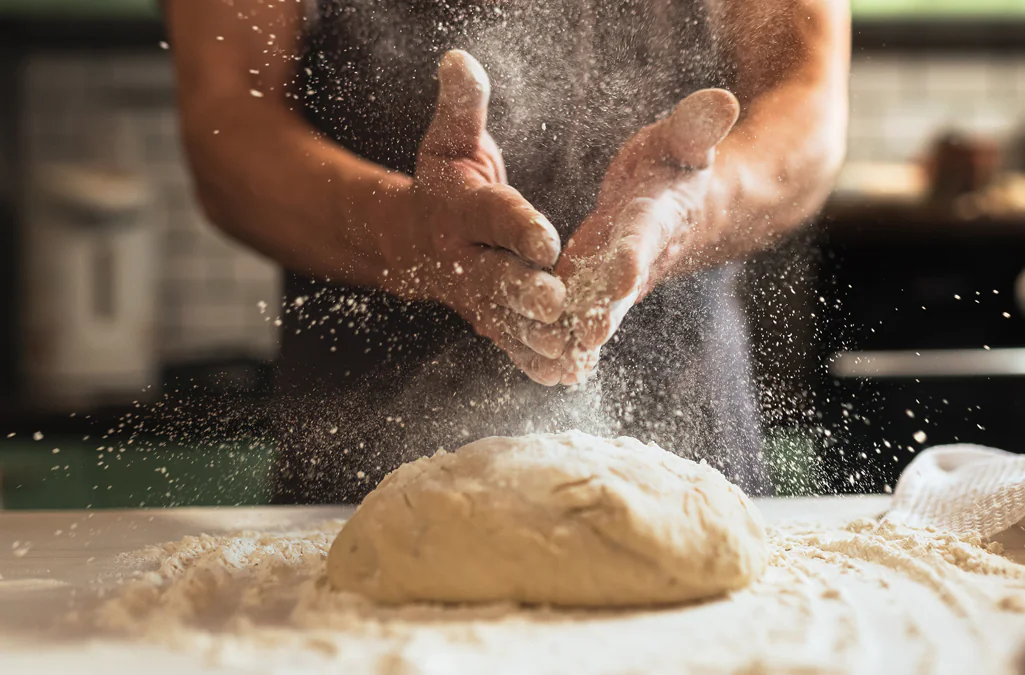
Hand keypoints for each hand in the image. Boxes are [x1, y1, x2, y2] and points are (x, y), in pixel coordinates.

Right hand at [379, 50, 568, 384]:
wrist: (410, 240)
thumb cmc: (444, 181)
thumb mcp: (450, 140)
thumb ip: (462, 106)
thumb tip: (458, 59)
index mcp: (462, 210)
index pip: (492, 216)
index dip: (518, 226)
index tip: (546, 238)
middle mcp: (465, 258)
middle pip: (496, 277)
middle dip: (524, 291)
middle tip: (557, 303)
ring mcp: (474, 296)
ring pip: (505, 320)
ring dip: (534, 337)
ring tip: (569, 349)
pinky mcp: (486, 320)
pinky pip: (509, 343)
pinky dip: (532, 361)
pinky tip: (563, 375)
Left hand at [552, 89, 739, 384]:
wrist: (688, 207)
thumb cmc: (678, 164)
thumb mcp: (685, 140)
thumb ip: (697, 125)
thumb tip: (724, 100)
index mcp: (658, 216)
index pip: (646, 235)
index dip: (634, 253)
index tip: (621, 273)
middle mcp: (639, 255)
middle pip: (620, 287)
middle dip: (604, 311)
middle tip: (585, 338)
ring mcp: (616, 278)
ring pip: (597, 310)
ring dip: (577, 336)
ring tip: (554, 362)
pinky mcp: (595, 287)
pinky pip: (580, 315)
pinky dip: (565, 340)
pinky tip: (543, 366)